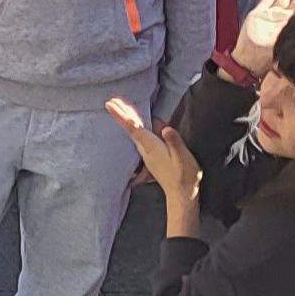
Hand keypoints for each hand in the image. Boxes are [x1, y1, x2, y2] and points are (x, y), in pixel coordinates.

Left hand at [103, 97, 204, 231]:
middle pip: (130, 128)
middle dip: (121, 113)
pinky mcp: (152, 156)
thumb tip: (166, 128)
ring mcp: (148, 153)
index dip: (121, 115)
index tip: (110, 104)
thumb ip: (175, 142)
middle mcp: (146, 149)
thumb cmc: (185, 175)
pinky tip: (136, 125)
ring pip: (134, 132)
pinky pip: (140, 137)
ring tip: (120, 107)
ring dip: (127, 119)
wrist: (182, 194)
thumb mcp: (183, 157)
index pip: (133, 127)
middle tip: (110, 102)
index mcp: (151, 146)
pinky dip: (136, 127)